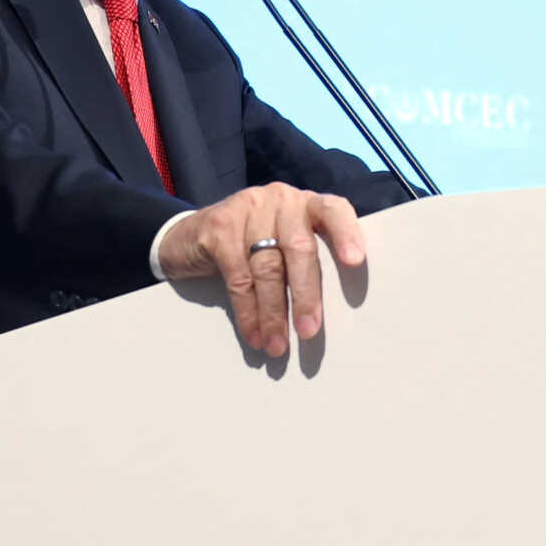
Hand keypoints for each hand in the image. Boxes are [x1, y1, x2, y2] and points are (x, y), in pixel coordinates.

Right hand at [154, 183, 364, 357]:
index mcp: (306, 204)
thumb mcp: (283, 243)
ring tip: (277, 345)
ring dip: (274, 313)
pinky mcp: (219, 227)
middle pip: (299, 248)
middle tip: (309, 331)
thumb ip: (306, 261)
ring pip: (267, 268)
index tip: (355, 262)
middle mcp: (281, 200)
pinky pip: (238, 277)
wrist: (189, 237)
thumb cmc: (252, 246)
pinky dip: (247, 312)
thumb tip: (326, 313)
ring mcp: (248, 209)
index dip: (346, 234)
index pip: (334, 210)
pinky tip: (253, 333)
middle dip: (306, 294)